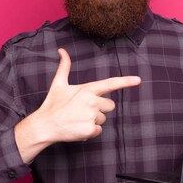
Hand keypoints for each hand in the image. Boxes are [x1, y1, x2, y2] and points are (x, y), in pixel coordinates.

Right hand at [15, 48, 140, 161]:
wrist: (44, 125)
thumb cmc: (53, 104)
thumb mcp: (59, 84)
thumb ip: (64, 67)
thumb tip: (62, 51)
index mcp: (87, 90)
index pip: (110, 84)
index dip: (125, 81)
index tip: (138, 80)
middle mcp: (91, 102)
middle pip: (110, 106)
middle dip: (100, 109)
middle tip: (82, 110)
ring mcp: (91, 116)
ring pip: (103, 119)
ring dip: (93, 121)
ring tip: (77, 119)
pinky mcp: (90, 130)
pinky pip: (98, 131)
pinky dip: (90, 131)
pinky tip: (77, 128)